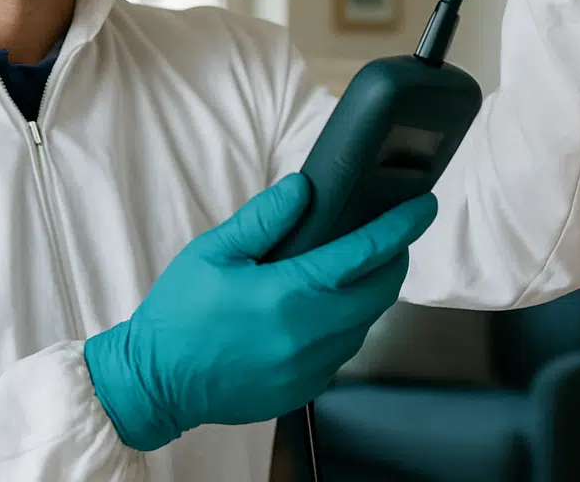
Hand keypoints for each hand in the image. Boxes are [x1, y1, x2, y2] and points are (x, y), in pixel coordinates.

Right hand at [83, 174, 437, 450]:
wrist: (155, 382)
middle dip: (395, 261)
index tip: (423, 207)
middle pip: (379, 294)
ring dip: (370, 294)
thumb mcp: (214, 252)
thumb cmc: (179, 313)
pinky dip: (346, 325)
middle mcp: (307, 337)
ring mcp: (308, 369)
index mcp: (287, 295)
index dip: (399, 228)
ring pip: (364, 325)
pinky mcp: (303, 390)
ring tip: (357, 268)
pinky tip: (325, 309)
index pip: (362, 255)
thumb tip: (304, 188)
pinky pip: (342, 352)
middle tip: (394, 237)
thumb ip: (265, 218)